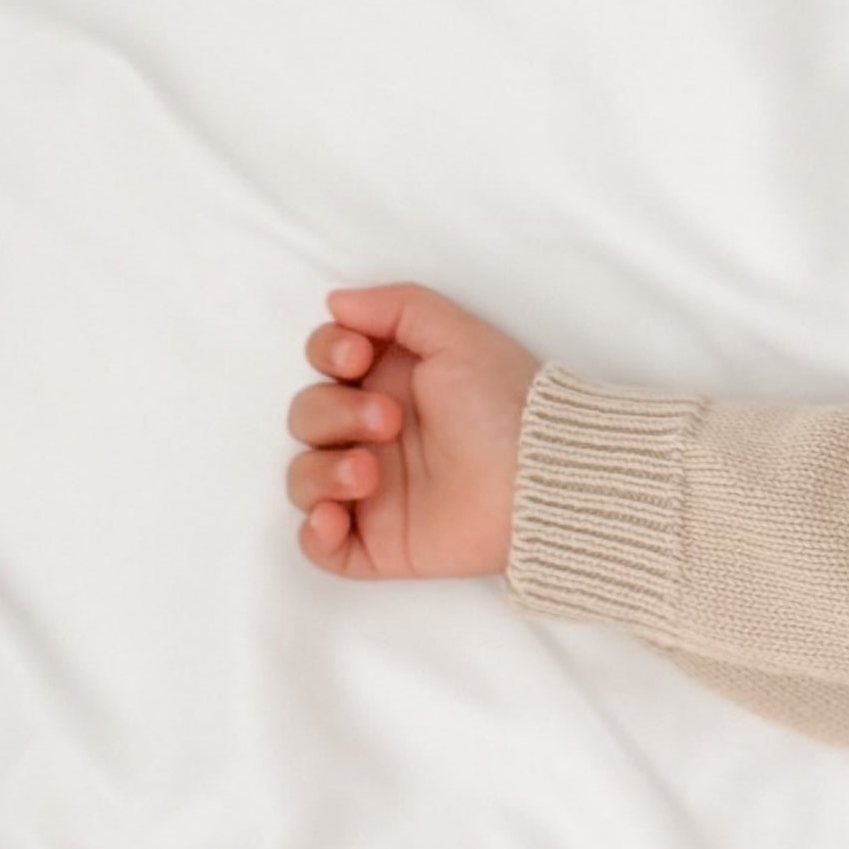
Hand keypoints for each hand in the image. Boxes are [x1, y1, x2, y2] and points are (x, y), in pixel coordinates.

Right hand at [285, 283, 538, 576]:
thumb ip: (397, 307)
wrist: (544, 477)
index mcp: (391, 384)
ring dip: (319, 472)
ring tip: (368, 473)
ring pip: (304, 479)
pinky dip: (315, 534)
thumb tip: (338, 301)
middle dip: (332, 413)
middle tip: (388, 421)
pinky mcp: (382, 542)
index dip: (325, 353)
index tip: (356, 356)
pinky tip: (335, 518)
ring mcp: (376, 492)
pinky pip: (323, 547)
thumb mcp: (458, 336)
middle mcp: (375, 436)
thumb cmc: (509, 404)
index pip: (324, 363)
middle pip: (307, 417)